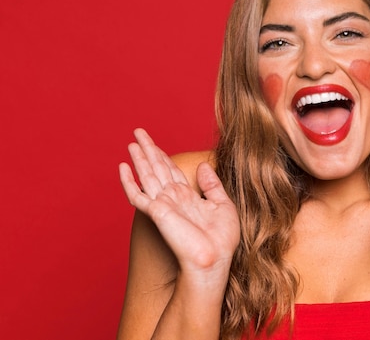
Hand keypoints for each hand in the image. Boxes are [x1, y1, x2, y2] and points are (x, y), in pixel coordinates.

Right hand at [119, 129, 239, 277]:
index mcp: (188, 197)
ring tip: (132, 142)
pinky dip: (128, 181)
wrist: (214, 260)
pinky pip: (137, 195)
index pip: (172, 171)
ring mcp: (163, 205)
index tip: (156, 144)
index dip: (164, 156)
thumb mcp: (223, 204)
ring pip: (147, 175)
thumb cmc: (221, 240)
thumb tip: (204, 164)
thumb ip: (212, 184)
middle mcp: (173, 198)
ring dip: (140, 158)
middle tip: (138, 132)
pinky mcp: (157, 212)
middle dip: (148, 149)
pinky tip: (123, 167)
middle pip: (157, 168)